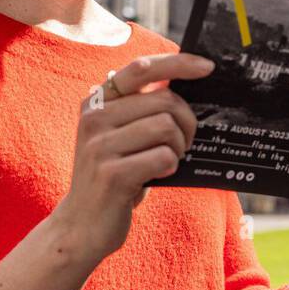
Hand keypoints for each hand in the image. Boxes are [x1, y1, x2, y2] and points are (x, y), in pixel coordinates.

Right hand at [55, 53, 213, 260]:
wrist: (80, 226)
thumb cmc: (114, 175)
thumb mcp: (119, 135)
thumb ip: (141, 108)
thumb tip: (186, 83)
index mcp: (97, 101)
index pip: (141, 68)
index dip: (177, 63)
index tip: (207, 67)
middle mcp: (94, 118)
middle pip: (165, 101)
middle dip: (187, 123)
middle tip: (183, 143)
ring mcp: (100, 146)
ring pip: (167, 127)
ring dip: (179, 147)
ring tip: (167, 161)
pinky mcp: (111, 174)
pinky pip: (163, 157)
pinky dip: (170, 166)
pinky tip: (157, 175)